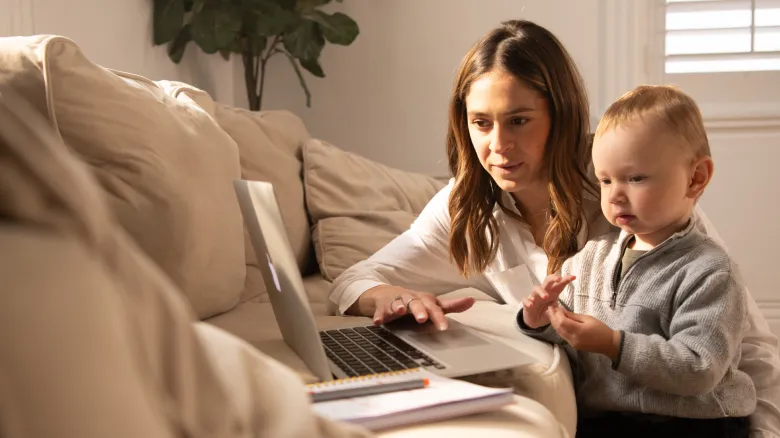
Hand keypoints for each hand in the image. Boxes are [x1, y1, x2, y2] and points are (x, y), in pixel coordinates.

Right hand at [348, 286, 474, 330]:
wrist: (386, 294)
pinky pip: (380, 311)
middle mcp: (411, 299)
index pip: (434, 307)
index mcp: (424, 300)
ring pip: (397, 303)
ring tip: (399, 311)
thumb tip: (472, 301)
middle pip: (416, 303)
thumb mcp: (432, 303)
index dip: (439, 317)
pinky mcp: (382, 306)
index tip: (444, 328)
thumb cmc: (414, 301)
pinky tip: (377, 321)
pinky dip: (378, 315)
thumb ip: (451, 306)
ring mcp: (396, 301)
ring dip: (398, 306)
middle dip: (419, 310)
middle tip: (422, 319)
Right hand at [522, 274, 574, 328]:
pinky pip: (525, 300)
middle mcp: (543, 291)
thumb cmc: (546, 312)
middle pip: (547, 281)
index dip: (566, 279)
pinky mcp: (526, 303)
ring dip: (541, 291)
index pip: (559, 284)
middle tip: (559, 279)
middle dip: (553, 278)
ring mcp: (534, 296)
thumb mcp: (555, 311)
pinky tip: (531, 305)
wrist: (535, 321)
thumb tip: (564, 312)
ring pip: (536, 289)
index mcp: (552, 292)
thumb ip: (559, 309)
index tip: (573, 277)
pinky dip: (528, 301)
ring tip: (546, 296)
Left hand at [547, 306, 620, 360]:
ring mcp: (572, 343)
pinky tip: (558, 322)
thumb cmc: (601, 329)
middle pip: (558, 327)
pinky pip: (563, 336)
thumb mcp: (588, 319)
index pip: (562, 322)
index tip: (555, 306)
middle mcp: (573, 338)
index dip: (557, 314)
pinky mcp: (573, 346)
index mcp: (578, 331)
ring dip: (554, 323)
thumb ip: (573, 316)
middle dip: (553, 317)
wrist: (609, 344)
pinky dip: (559, 328)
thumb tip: (562, 311)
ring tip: (551, 314)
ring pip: (559, 332)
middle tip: (549, 309)